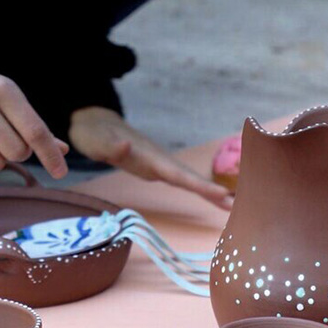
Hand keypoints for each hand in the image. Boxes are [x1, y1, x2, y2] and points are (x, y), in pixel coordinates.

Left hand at [69, 106, 231, 208]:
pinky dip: (197, 188)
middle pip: (187, 177)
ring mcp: (157, 163)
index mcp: (146, 155)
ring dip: (206, 190)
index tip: (221, 194)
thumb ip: (111, 145)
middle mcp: (156, 159)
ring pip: (186, 178)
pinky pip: (179, 180)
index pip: (176, 173)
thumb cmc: (94, 134)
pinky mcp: (154, 168)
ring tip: (230, 205)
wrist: (95, 123)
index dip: (198, 185)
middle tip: (233, 204)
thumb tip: (125, 145)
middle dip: (209, 190)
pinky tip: (211, 197)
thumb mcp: (97, 141)